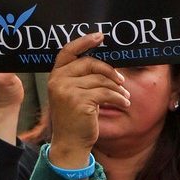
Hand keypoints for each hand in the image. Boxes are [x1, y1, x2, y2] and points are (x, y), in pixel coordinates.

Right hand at [46, 34, 126, 169]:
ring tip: (125, 96)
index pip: (68, 51)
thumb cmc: (74, 119)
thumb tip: (103, 62)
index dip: (84, 41)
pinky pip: (106, 93)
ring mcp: (67, 90)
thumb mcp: (72, 94)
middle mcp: (58, 80)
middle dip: (109, 70)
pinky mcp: (79, 101)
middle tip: (121, 79)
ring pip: (100, 79)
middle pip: (89, 63)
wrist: (70, 144)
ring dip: (117, 88)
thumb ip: (79, 77)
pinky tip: (124, 103)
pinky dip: (118, 98)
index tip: (100, 36)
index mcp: (55, 76)